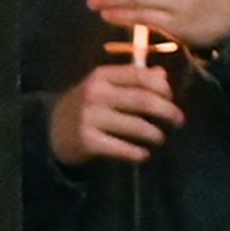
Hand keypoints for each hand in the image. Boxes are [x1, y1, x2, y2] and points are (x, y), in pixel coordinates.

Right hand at [47, 60, 187, 166]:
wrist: (50, 130)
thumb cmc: (85, 106)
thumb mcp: (104, 87)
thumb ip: (132, 79)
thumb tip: (162, 76)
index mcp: (101, 76)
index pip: (140, 76)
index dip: (162, 87)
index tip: (171, 98)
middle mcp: (95, 94)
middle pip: (142, 100)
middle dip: (167, 111)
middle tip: (179, 121)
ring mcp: (90, 118)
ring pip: (135, 126)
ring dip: (154, 134)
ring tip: (160, 138)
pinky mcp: (87, 141)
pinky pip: (121, 148)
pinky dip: (136, 153)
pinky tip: (143, 154)